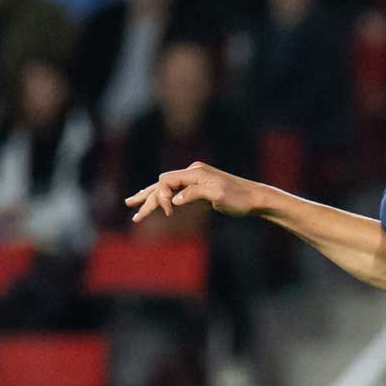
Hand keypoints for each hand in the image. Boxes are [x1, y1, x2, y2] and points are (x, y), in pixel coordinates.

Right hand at [127, 162, 261, 222]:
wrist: (255, 198)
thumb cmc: (239, 198)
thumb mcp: (217, 196)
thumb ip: (193, 194)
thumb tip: (174, 200)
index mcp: (195, 172)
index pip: (166, 180)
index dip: (161, 196)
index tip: (168, 212)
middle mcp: (192, 174)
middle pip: (162, 184)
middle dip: (146, 196)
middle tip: (129, 206)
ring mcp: (195, 181)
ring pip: (167, 188)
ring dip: (151, 198)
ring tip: (133, 205)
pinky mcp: (199, 189)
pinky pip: (177, 193)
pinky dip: (164, 199)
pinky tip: (157, 204)